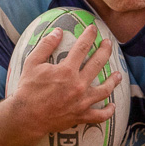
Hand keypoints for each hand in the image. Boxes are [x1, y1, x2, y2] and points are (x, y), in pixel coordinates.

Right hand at [8, 28, 122, 138]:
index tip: (94, 28)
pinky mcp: (81, 116)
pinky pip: (100, 115)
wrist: (26, 117)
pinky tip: (112, 106)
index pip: (82, 47)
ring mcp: (82, 101)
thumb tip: (58, 31)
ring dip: (113, 81)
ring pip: (105, 90)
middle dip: (105, 51)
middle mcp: (78, 84)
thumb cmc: (27, 89)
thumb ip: (45, 45)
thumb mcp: (32, 63)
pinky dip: (108, 111)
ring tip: (118, 75)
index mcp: (67, 70)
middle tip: (108, 44)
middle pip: (98, 63)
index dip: (89, 35)